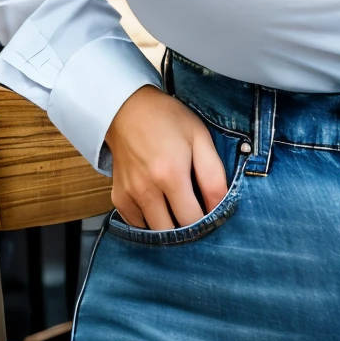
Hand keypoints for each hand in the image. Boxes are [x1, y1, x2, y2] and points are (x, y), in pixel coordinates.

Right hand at [104, 85, 226, 230]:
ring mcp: (130, 195)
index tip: (212, 212)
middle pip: (172, 232)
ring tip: (179, 207)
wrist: (126, 108)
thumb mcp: (200, 138)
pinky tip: (160, 204)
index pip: (192, 220)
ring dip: (170, 225)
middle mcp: (147, 190)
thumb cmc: (167, 119)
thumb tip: (221, 207)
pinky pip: (137, 224)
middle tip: (196, 211)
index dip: (206, 222)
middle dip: (188, 227)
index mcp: (171, 175)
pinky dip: (150, 221)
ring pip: (154, 231)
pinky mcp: (119, 197)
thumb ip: (213, 176)